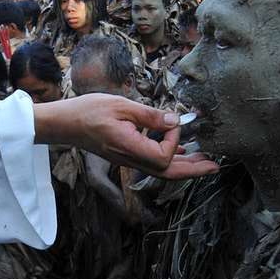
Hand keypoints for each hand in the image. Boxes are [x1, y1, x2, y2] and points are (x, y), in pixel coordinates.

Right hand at [33, 94, 218, 179]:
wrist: (64, 123)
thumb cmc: (88, 111)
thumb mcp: (121, 105)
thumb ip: (150, 115)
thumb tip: (176, 121)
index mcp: (129, 147)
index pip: (163, 156)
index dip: (174, 139)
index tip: (173, 120)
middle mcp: (130, 158)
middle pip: (167, 173)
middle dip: (193, 171)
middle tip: (215, 166)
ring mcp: (128, 159)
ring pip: (161, 170)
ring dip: (185, 167)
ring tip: (204, 161)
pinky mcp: (125, 155)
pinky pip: (152, 162)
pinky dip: (170, 159)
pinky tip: (180, 152)